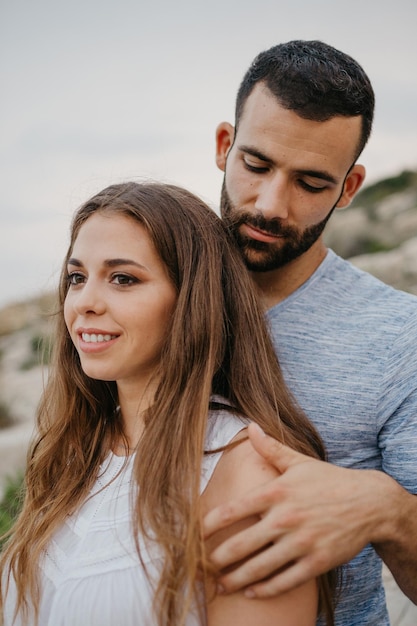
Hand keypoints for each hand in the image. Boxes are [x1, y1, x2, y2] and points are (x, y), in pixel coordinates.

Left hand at [204, 422, 387, 597]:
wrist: (369, 502)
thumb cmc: (329, 480)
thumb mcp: (299, 461)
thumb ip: (270, 447)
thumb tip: (250, 426)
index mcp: (276, 492)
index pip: (232, 510)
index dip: (208, 524)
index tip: (193, 534)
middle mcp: (285, 518)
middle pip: (241, 544)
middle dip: (218, 559)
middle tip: (203, 566)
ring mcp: (301, 542)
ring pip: (259, 568)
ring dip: (236, 580)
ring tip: (221, 585)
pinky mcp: (316, 562)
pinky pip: (285, 581)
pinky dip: (265, 590)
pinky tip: (252, 592)